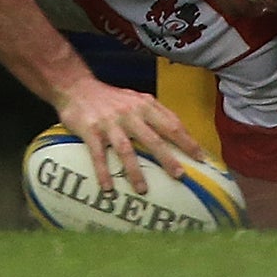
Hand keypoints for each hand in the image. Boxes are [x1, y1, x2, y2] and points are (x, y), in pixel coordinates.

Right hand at [56, 77, 204, 194]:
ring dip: (135, 171)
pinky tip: (108, 188)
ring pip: (126, 149)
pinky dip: (103, 172)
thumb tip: (181, 133)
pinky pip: (98, 154)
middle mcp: (128, 113)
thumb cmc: (111, 98)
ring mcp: (109, 123)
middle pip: (152, 138)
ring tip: (143, 189)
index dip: (186, 141)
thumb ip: (156, 113)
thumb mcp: (136, 99)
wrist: (75, 86)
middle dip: (167, 157)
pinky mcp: (90, 130)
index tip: (200, 158)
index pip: (170, 123)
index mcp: (143, 105)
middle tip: (179, 176)